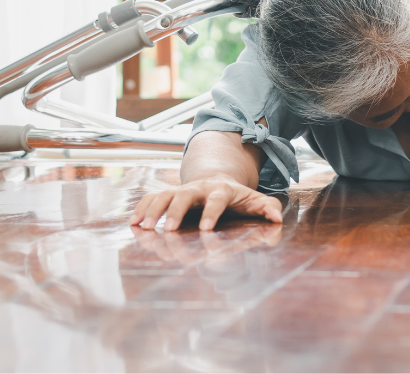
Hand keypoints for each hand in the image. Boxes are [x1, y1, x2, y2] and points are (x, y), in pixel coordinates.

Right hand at [129, 174, 282, 230]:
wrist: (216, 179)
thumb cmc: (236, 197)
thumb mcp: (254, 200)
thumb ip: (267, 207)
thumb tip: (277, 217)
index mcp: (220, 190)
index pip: (216, 199)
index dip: (211, 213)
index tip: (205, 229)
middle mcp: (198, 188)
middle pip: (183, 196)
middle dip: (175, 212)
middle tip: (168, 230)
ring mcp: (181, 190)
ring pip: (163, 195)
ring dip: (153, 210)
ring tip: (143, 227)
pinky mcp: (168, 194)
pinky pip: (151, 198)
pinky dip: (141, 208)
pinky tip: (133, 223)